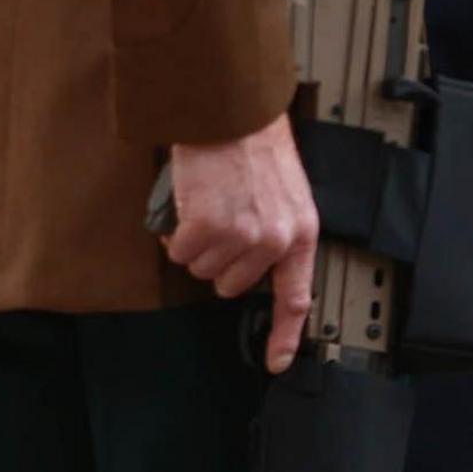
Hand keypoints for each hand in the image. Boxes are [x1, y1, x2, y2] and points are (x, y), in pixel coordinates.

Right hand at [160, 116, 318, 373]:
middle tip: (216, 226)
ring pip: (200, 268)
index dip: (283, 335)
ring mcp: (239, 236)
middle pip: (230, 284)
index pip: (295, 297)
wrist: (229, 111)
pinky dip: (173, 233)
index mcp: (299, 232)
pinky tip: (186, 207)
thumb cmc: (253, 143)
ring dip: (193, 244)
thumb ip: (275, 231)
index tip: (275, 360)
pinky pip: (177, 251)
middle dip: (216, 260)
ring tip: (203, 208)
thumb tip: (250, 263)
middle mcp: (273, 240)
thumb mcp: (284, 192)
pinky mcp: (205, 227)